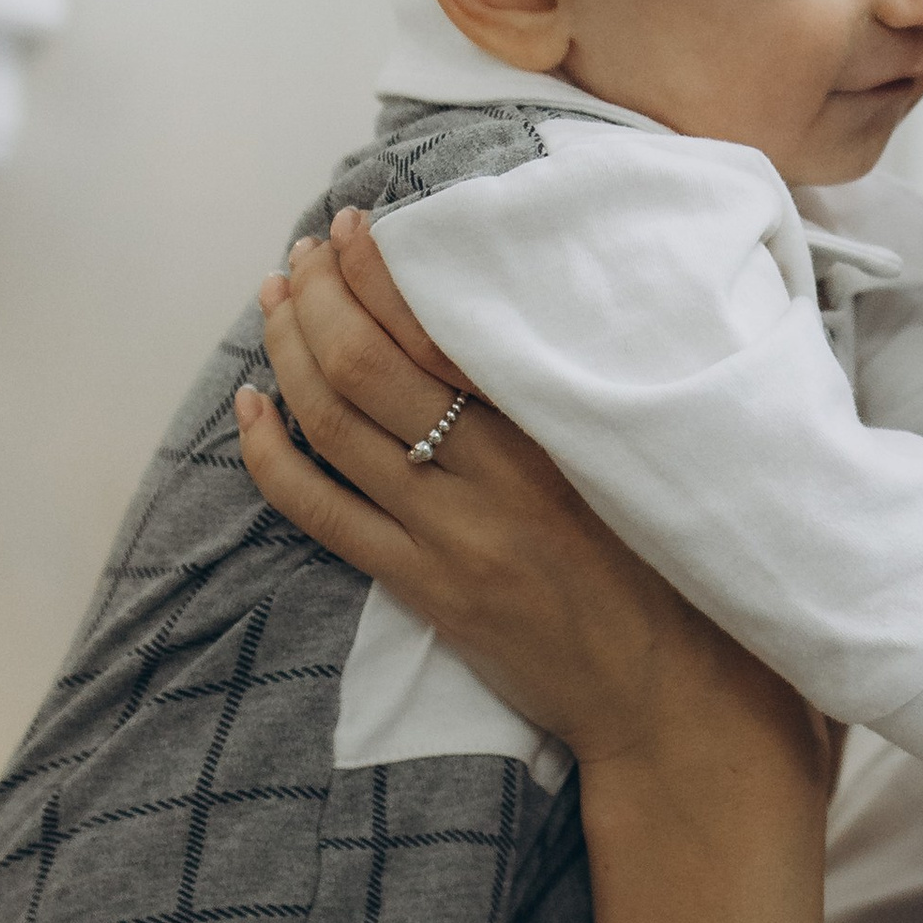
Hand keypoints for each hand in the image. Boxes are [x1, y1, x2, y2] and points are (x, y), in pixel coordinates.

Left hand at [234, 224, 821, 802]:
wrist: (671, 697)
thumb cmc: (669, 572)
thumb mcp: (630, 462)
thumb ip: (564, 399)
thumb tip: (493, 315)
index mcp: (555, 431)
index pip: (442, 327)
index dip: (383, 270)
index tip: (357, 226)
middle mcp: (495, 477)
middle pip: (370, 363)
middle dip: (322, 295)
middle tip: (306, 255)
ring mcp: (450, 537)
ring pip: (335, 422)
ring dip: (290, 351)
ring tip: (276, 303)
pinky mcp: (423, 590)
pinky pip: (319, 511)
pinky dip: (272, 454)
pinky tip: (251, 409)